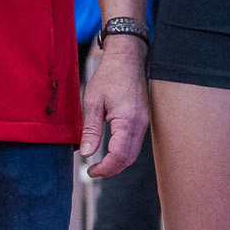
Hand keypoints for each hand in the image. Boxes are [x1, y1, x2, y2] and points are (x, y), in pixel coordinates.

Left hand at [81, 36, 148, 176]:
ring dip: (118, 162)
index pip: (119, 156)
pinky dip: (124, 152)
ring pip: (134, 152)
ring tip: (100, 163)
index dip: (104, 168)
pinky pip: (135, 143)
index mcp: (127, 120)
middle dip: (111, 170)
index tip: (90, 171)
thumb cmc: (109, 76)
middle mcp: (140, 123)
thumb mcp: (93, 101)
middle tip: (93, 171)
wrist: (126, 58)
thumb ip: (91, 130)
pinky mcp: (143, 119)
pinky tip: (110, 150)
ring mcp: (144, 121)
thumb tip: (86, 154)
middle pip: (129, 158)